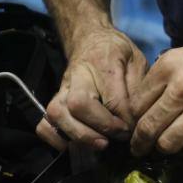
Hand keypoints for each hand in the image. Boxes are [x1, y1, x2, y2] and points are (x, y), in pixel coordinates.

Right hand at [36, 28, 147, 149]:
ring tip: (100, 144)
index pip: (112, 97)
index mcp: (103, 62)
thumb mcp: (136, 60)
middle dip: (100, 126)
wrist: (90, 38)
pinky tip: (74, 145)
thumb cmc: (117, 52)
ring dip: (79, 135)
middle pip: (78, 104)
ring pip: (58, 114)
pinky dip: (55, 138)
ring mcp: (62, 88)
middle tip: (118, 137)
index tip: (133, 127)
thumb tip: (136, 118)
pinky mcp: (54, 100)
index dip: (124, 119)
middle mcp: (78, 75)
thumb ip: (138, 87)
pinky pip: (44, 123)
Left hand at [128, 39, 182, 155]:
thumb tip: (140, 110)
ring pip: (166, 142)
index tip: (133, 129)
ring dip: (163, 148)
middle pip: (147, 126)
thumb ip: (163, 81)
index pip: (136, 103)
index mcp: (169, 66)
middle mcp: (182, 86)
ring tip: (164, 147)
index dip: (133, 120)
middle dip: (140, 142)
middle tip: (139, 148)